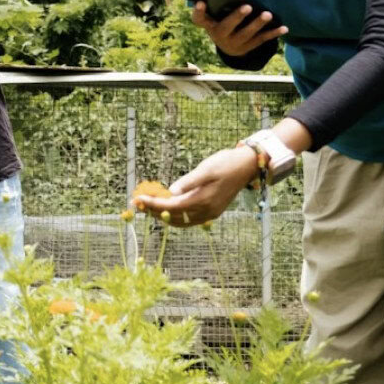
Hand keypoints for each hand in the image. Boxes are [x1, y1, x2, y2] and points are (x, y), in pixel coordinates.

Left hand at [132, 146, 258, 225]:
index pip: (172, 207)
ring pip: (181, 221)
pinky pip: (189, 219)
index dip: (153, 204)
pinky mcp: (212, 212)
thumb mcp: (206, 168)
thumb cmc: (225, 163)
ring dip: (163, 215)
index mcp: (204, 200)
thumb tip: (171, 192)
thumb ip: (189, 181)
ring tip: (147, 206)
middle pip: (174, 217)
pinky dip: (175, 215)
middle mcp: (206, 211)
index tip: (138, 199)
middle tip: (137, 204)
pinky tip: (166, 208)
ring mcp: (210, 213)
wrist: (247, 166)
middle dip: (154, 211)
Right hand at [191, 1, 287, 57]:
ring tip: (268, 15)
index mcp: (209, 25)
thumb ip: (219, 4)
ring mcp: (234, 44)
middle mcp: (219, 36)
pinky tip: (284, 28)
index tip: (201, 2)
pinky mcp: (248, 47)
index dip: (198, 11)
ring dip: (258, 24)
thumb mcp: (216, 16)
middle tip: (247, 6)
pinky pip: (261, 40)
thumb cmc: (222, 22)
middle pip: (226, 27)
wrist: (228, 48)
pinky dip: (273, 33)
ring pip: (246, 34)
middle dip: (237, 17)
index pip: (198, 19)